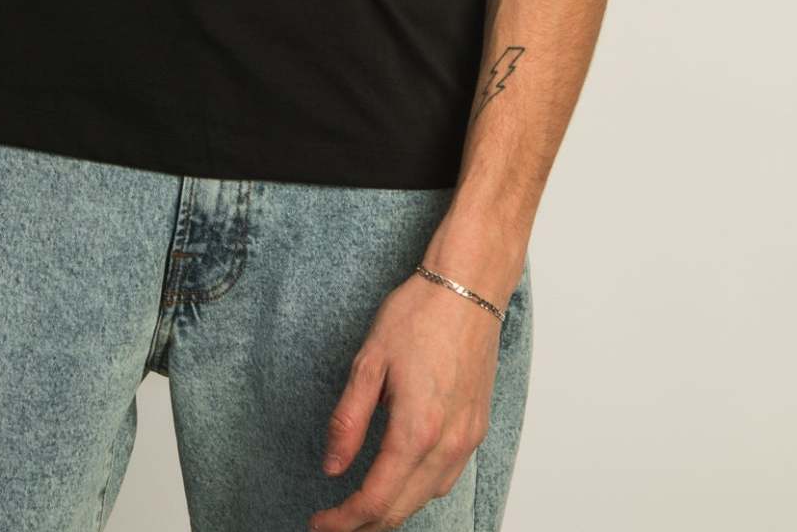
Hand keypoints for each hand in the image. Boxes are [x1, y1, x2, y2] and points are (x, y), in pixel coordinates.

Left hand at [308, 270, 501, 529]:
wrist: (468, 288)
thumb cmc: (419, 315)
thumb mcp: (370, 361)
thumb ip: (349, 420)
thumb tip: (333, 467)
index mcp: (416, 429)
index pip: (376, 499)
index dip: (344, 520)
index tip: (319, 524)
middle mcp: (447, 443)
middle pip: (402, 509)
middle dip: (364, 524)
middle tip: (333, 522)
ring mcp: (467, 438)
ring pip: (427, 498)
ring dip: (393, 509)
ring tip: (361, 506)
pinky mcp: (476, 427)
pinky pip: (447, 478)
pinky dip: (419, 490)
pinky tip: (401, 480)